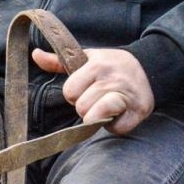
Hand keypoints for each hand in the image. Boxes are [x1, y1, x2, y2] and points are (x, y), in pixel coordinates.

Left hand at [32, 47, 154, 133]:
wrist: (148, 67)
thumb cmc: (111, 65)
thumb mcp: (87, 58)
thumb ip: (59, 61)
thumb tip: (34, 54)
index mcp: (97, 65)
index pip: (70, 91)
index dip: (74, 94)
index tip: (85, 88)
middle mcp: (111, 79)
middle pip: (81, 107)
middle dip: (86, 107)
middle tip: (97, 99)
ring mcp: (126, 95)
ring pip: (96, 117)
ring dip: (98, 117)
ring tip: (105, 107)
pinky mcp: (138, 110)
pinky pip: (116, 128)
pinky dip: (115, 126)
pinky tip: (119, 114)